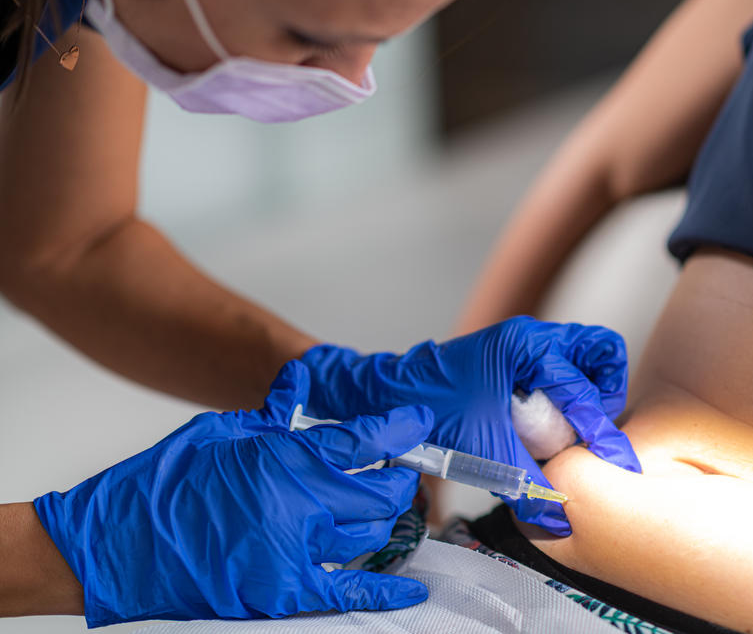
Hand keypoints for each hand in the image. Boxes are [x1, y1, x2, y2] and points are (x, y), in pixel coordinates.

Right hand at [33, 361, 431, 626]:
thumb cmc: (164, 482)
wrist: (116, 544)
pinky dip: (386, 590)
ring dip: (387, 522)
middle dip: (399, 479)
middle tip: (399, 473)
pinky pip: (349, 591)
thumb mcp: (221, 431)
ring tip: (388, 511)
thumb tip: (301, 380)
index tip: (418, 423)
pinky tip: (411, 586)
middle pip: (381, 492)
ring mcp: (294, 550)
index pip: (365, 440)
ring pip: (371, 535)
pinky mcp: (282, 591)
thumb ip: (274, 411)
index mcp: (285, 455)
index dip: (401, 429)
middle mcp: (300, 502)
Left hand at [301, 316, 640, 535]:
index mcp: (525, 345)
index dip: (600, 430)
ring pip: (585, 356)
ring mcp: (526, 345)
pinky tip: (551, 428)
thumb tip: (557, 513)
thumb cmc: (429, 408)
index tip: (610, 461)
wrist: (390, 396)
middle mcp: (531, 336)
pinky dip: (568, 395)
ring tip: (574, 430)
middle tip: (591, 429)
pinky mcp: (519, 360)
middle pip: (601, 350)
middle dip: (605, 392)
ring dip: (589, 392)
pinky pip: (563, 370)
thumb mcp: (481, 449)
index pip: (583, 387)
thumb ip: (524, 481)